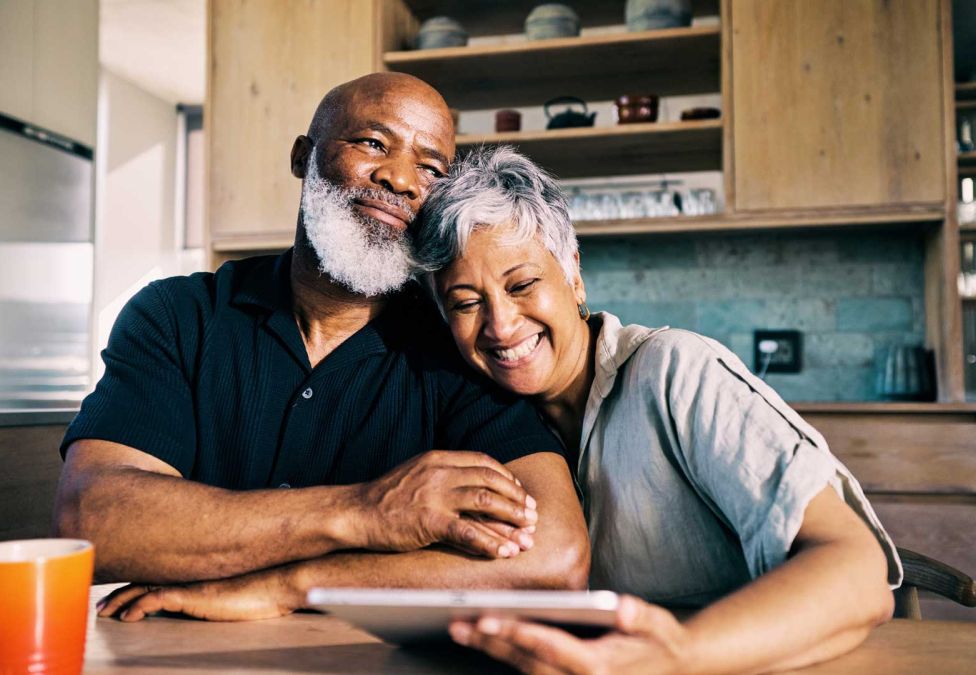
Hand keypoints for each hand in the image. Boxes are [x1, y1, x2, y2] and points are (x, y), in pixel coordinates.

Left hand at [96, 568, 301, 621]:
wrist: (282, 581)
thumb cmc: (267, 587)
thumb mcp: (237, 591)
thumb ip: (220, 591)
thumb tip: (216, 598)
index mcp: (198, 573)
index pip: (159, 575)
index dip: (136, 585)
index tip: (119, 597)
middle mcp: (190, 574)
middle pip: (144, 580)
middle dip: (119, 594)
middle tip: (102, 606)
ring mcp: (190, 583)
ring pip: (143, 588)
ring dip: (121, 601)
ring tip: (104, 613)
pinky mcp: (193, 595)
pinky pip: (156, 600)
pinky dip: (138, 607)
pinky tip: (128, 617)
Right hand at [352, 450, 537, 558]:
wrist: (356, 511)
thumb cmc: (386, 497)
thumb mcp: (417, 473)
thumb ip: (444, 475)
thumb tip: (475, 488)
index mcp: (438, 458)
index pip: (483, 462)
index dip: (506, 478)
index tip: (520, 493)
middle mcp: (440, 472)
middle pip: (491, 480)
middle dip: (516, 499)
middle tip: (532, 515)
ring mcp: (435, 495)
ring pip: (486, 502)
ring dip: (511, 519)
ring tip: (527, 534)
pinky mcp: (429, 520)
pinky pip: (468, 531)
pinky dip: (490, 542)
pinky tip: (503, 552)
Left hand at [449, 596, 695, 674]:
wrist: (673, 667)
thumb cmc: (661, 642)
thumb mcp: (658, 625)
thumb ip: (641, 616)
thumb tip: (623, 607)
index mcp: (598, 668)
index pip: (549, 648)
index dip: (517, 633)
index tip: (489, 619)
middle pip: (526, 661)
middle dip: (491, 643)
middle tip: (459, 624)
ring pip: (523, 669)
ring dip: (492, 650)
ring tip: (460, 628)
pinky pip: (530, 672)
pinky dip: (506, 656)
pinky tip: (484, 639)